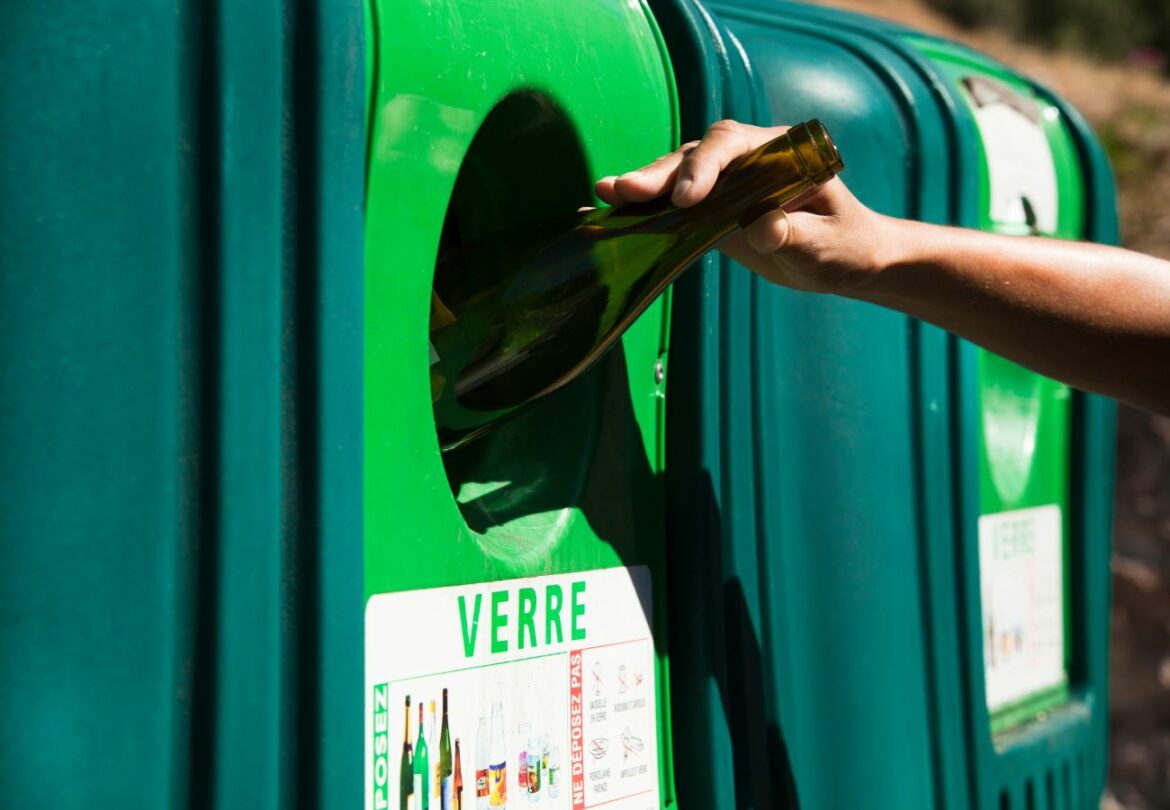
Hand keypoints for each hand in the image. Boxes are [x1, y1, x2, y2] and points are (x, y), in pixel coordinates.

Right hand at [595, 119, 895, 294]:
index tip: (689, 199)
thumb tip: (763, 226)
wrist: (844, 258)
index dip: (707, 167)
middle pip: (698, 154)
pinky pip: (674, 202)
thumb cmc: (844, 247)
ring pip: (679, 173)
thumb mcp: (825, 246)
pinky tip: (612, 209)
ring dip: (644, 186)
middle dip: (662, 173)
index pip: (736, 145)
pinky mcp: (712, 206)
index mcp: (782, 152)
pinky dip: (646, 207)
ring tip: (607, 193)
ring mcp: (727, 180)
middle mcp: (748, 157)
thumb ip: (795, 235)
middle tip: (626, 190)